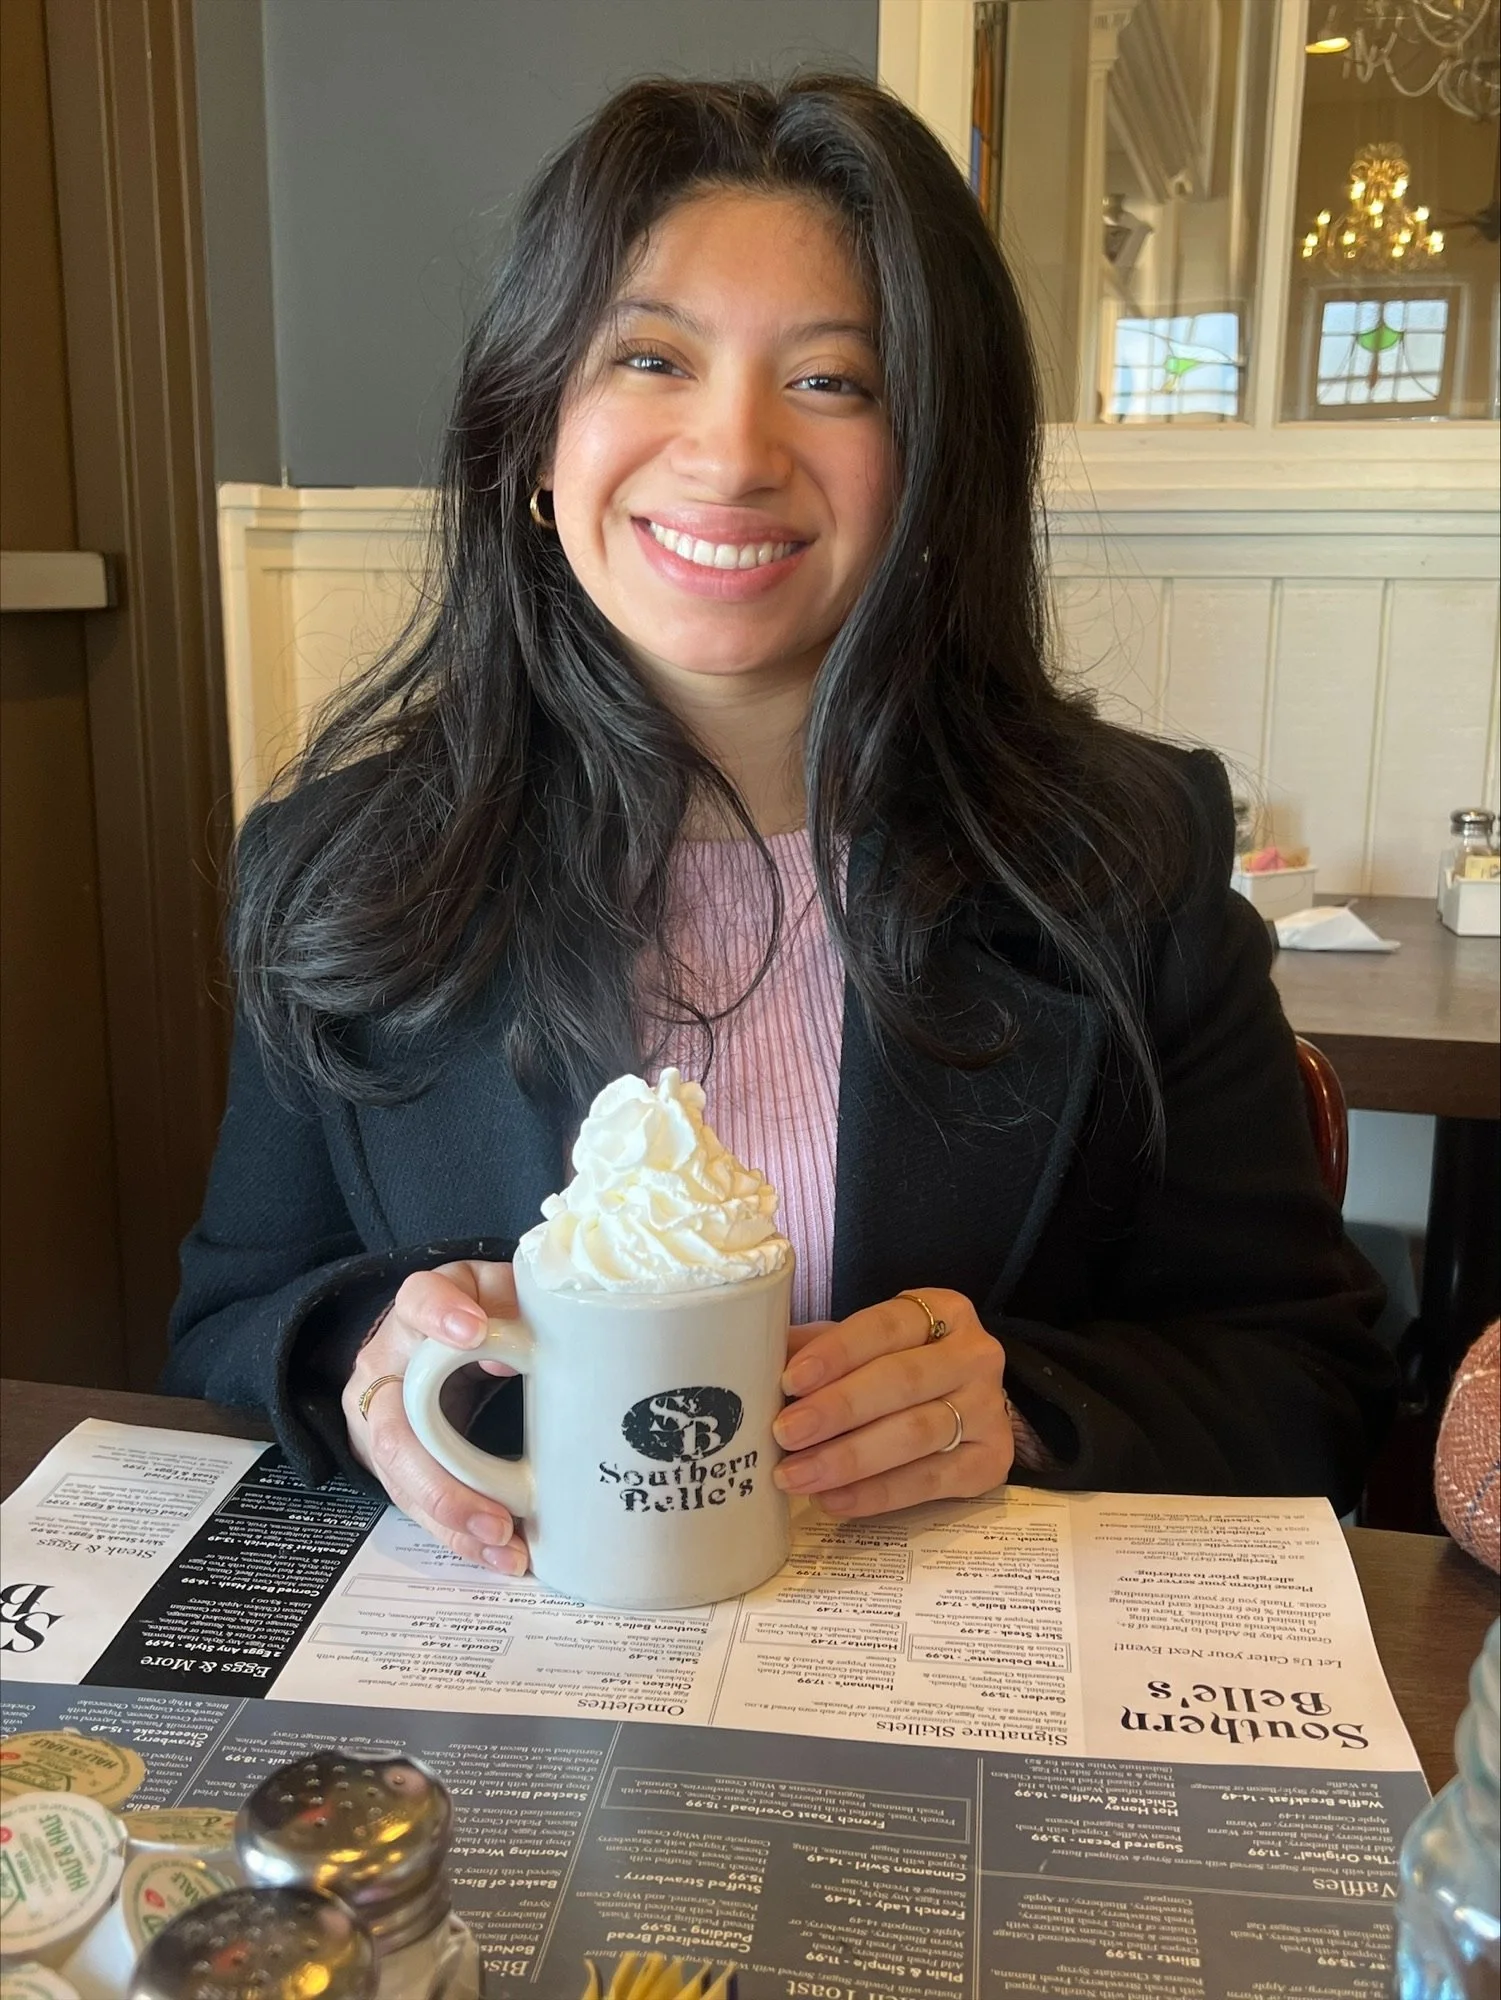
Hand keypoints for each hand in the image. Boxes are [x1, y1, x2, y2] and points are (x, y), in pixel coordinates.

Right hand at [342, 1259, 529, 1574]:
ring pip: (401, 1478)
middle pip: (394, 1428)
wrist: (430, 1350)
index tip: (476, 1332)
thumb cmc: (483, 1317)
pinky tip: (498, 1555)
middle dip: (444, 1481)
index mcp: (417, 1314)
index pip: (416, 1300)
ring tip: (503, 1546)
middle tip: (498, 1515)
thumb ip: (514, 1305)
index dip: (439, 1316)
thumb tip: (518, 1355)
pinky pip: (417, 1504)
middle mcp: (387, 1368)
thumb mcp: (500, 1296)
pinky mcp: (394, 1464)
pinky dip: (458, 1536)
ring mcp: (381, 1421)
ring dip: (453, 1520)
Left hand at [771, 1289, 1013, 1516]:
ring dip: (849, 1458)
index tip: (789, 1381)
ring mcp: (989, 1410)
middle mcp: (975, 1355)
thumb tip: (753, 1362)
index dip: (836, 1353)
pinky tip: (833, 1501)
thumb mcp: (864, 1347)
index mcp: (942, 1311)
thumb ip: (819, 1349)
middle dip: (837, 1410)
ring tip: (795, 1476)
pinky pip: (930, 1482)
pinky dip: (877, 1494)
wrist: (966, 1405)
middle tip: (784, 1434)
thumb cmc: (899, 1369)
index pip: (884, 1327)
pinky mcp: (992, 1462)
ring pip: (915, 1433)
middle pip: (901, 1381)